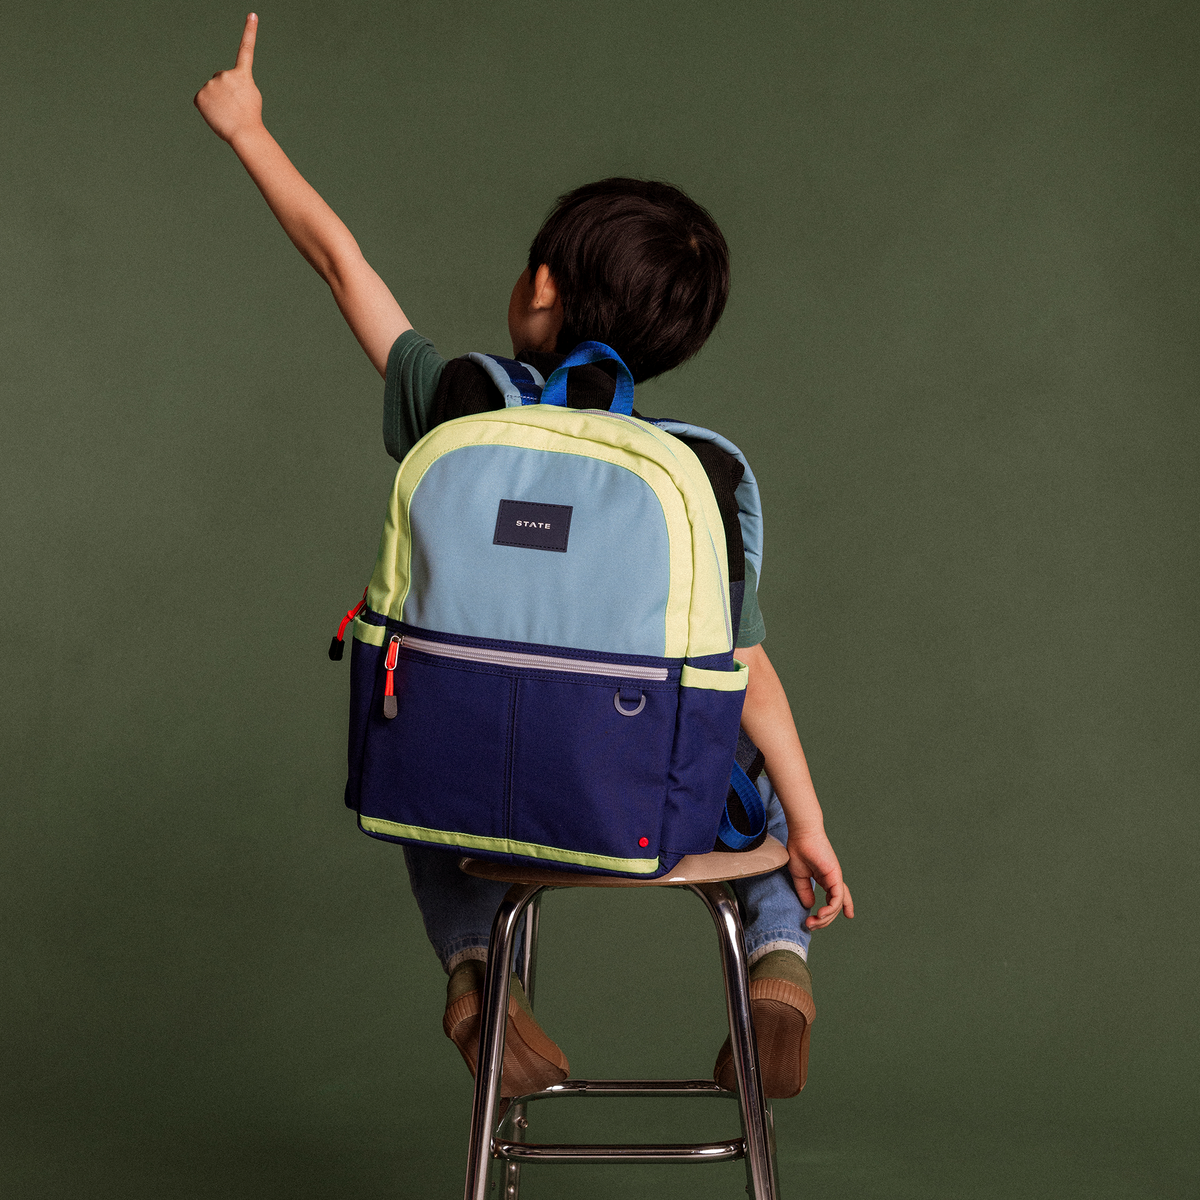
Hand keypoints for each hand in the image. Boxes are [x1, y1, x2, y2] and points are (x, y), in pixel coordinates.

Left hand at [194, 14, 262, 144]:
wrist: (244, 133)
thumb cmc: (250, 118)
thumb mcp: (250, 96)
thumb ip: (237, 84)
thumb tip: (221, 87)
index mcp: (242, 75)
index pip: (246, 50)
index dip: (249, 31)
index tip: (252, 15)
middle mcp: (224, 74)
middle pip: (221, 80)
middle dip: (225, 91)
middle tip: (233, 107)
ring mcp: (211, 84)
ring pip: (212, 90)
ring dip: (217, 101)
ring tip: (226, 113)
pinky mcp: (200, 96)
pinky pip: (202, 100)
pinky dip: (207, 108)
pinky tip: (216, 115)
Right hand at [786, 827, 854, 929]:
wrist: (801, 835)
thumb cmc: (799, 850)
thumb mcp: (800, 876)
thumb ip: (805, 891)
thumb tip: (810, 906)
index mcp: (826, 878)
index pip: (837, 897)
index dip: (842, 908)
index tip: (849, 917)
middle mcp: (833, 879)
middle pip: (835, 906)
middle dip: (824, 920)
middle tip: (811, 925)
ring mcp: (836, 878)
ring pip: (837, 905)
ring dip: (826, 918)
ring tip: (813, 922)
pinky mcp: (835, 876)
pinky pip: (837, 898)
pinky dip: (830, 909)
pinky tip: (821, 914)